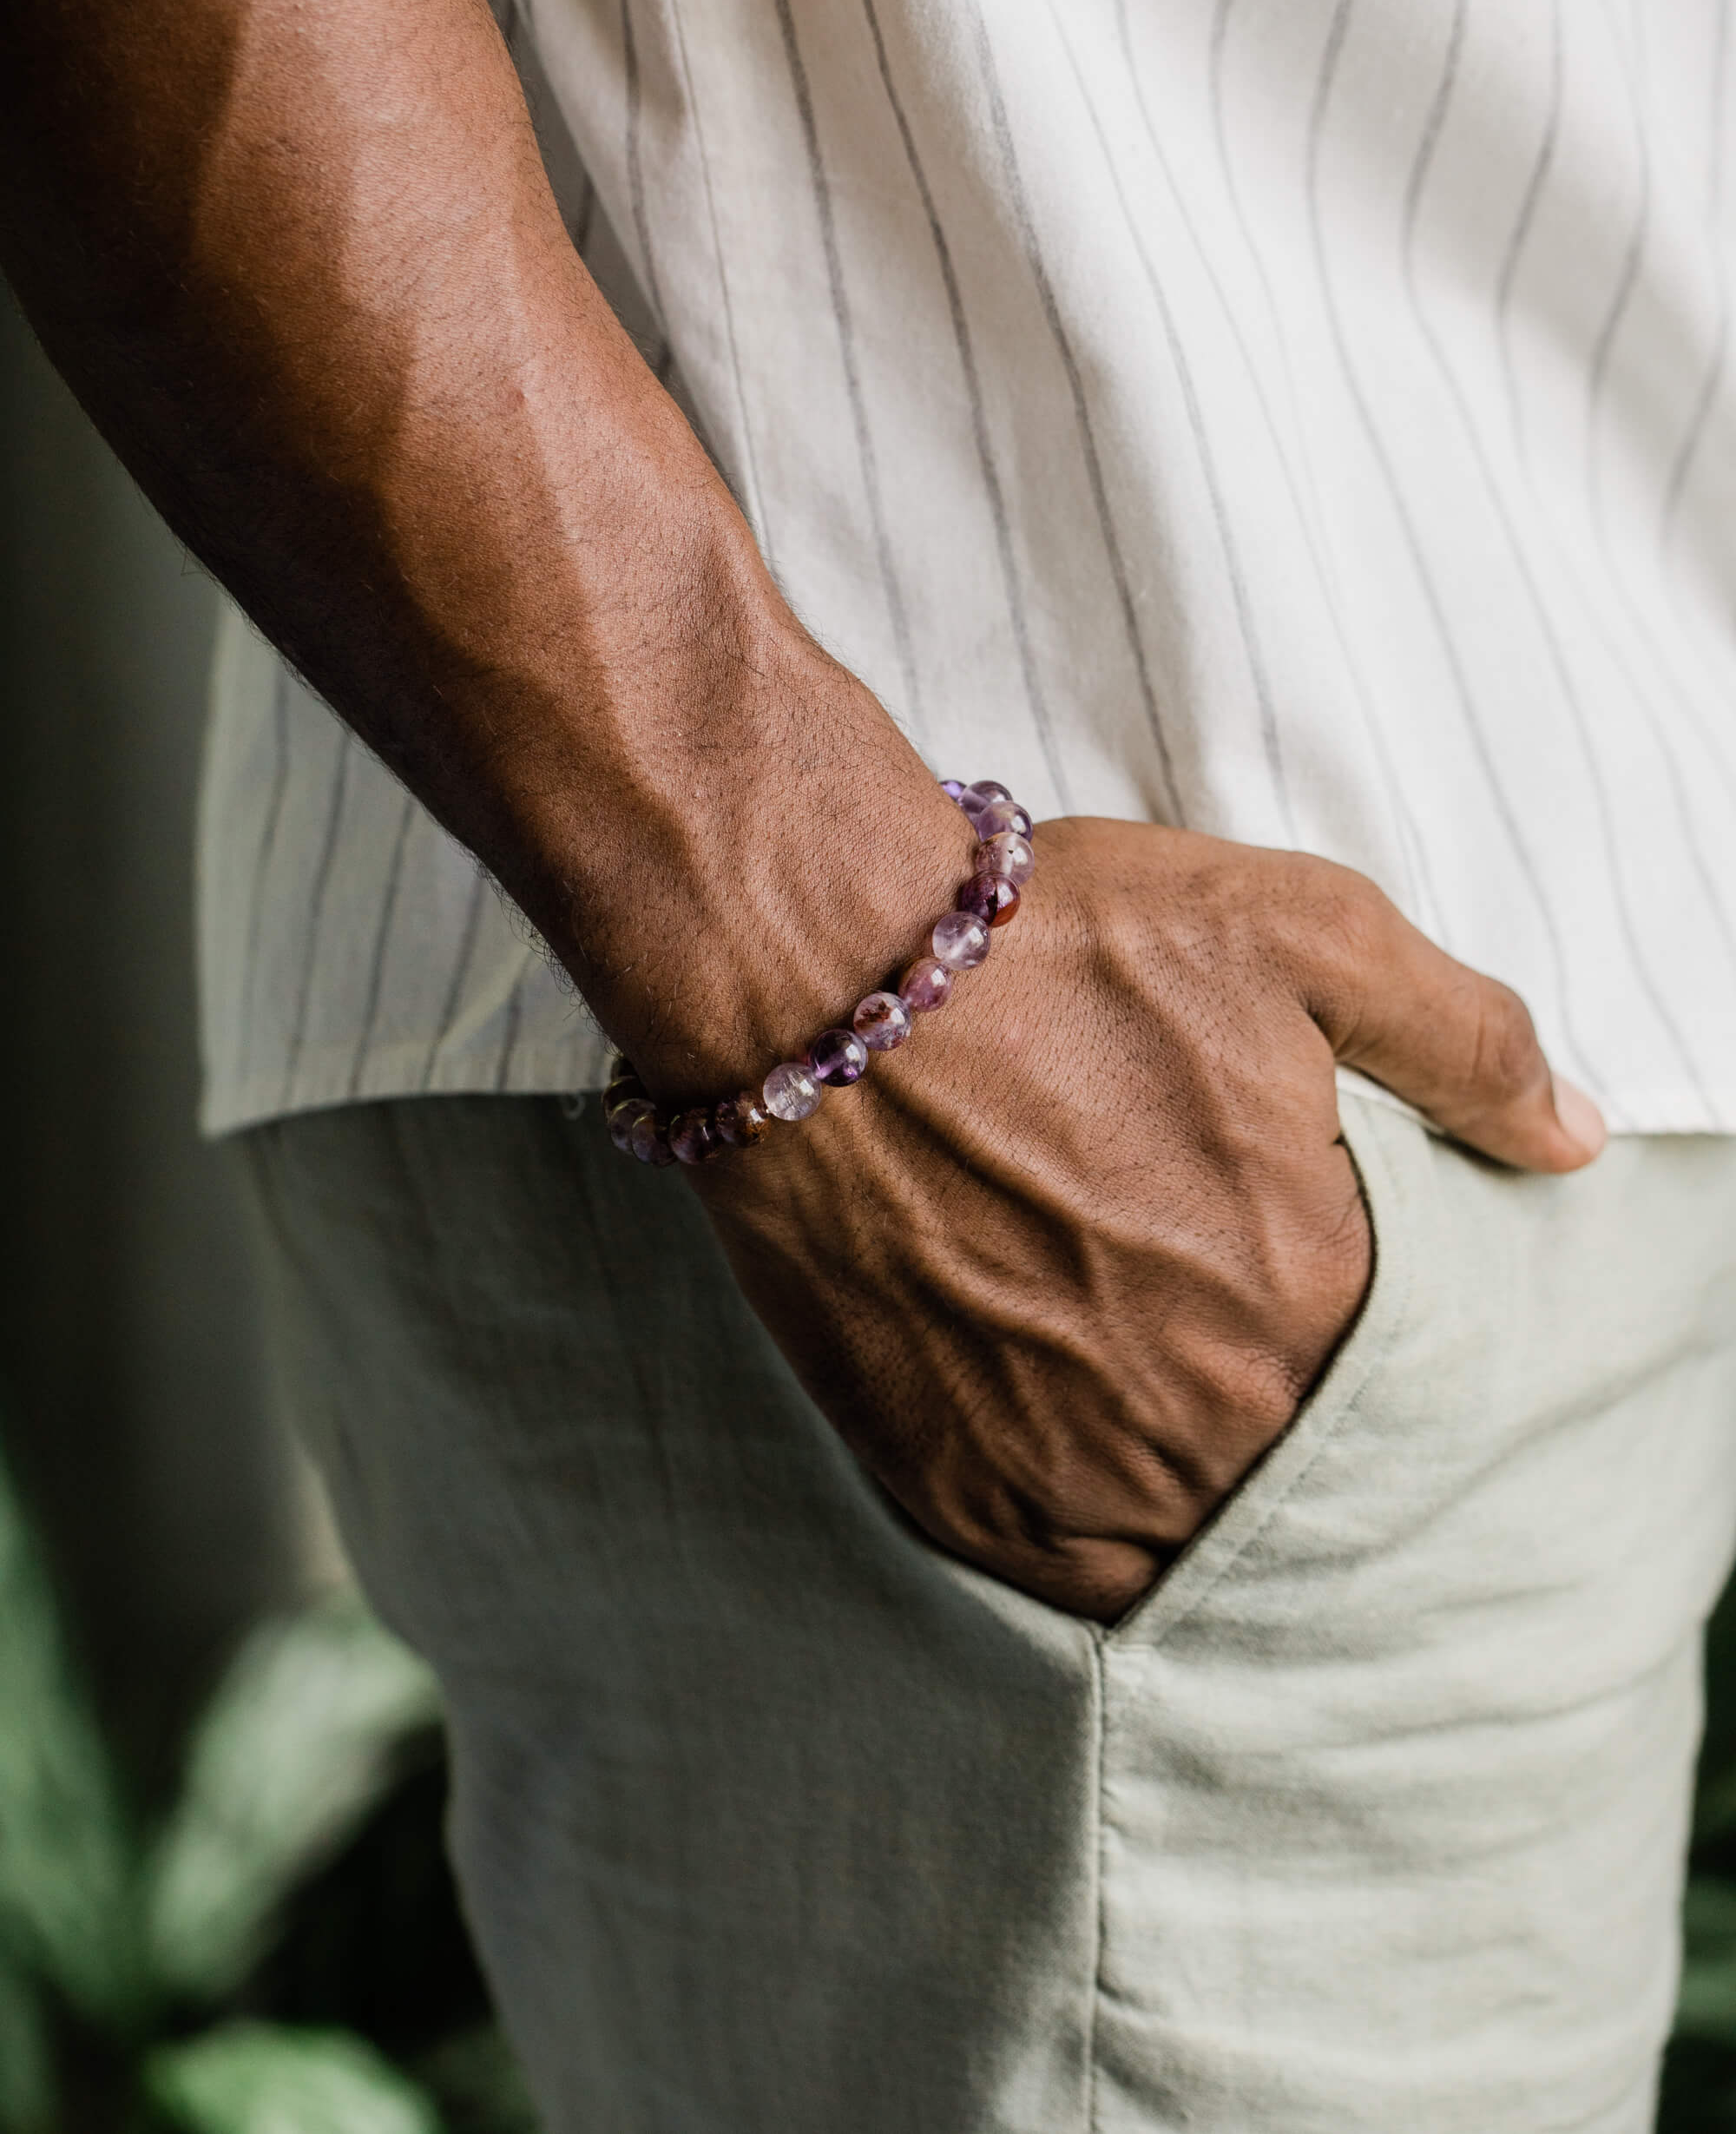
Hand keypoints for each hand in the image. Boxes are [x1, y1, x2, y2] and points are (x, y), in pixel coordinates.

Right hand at [688, 816, 1604, 1622]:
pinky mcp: (949, 1479)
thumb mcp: (1300, 933)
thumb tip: (1570, 1140)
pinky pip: (1062, 1573)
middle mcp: (1203, 1410)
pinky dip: (1095, 1544)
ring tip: (1177, 1434)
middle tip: (1242, 1363)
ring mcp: (1067, 1463)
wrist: (820, 987)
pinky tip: (1094, 1475)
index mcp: (1310, 1295)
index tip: (1331, 1308)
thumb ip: (1461, 1040)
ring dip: (1203, 1501)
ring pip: (1191, 1545)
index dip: (1378, 1351)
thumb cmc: (1057, 951)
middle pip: (1298, 1472)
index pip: (1405, 1386)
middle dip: (1292, 1425)